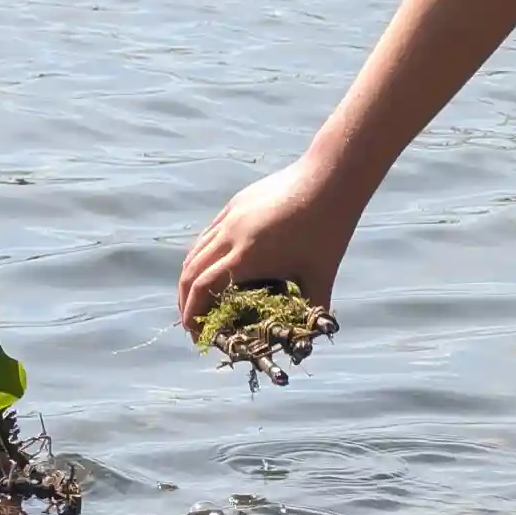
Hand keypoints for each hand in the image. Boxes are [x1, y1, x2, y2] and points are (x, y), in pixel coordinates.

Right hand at [178, 154, 363, 338]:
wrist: (330, 179)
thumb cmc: (329, 229)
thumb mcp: (322, 275)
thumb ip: (314, 308)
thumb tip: (313, 336)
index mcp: (247, 256)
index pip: (204, 288)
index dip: (193, 314)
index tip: (196, 335)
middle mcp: (230, 235)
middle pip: (191, 271)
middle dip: (185, 301)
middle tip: (192, 324)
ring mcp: (230, 216)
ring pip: (195, 251)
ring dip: (189, 278)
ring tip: (194, 299)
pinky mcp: (235, 204)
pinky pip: (208, 234)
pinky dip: (201, 256)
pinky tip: (211, 267)